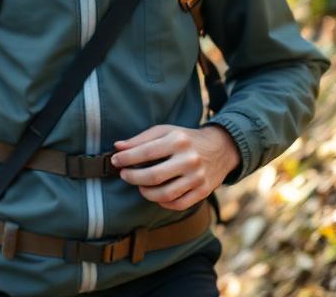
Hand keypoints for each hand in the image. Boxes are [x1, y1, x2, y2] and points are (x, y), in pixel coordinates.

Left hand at [111, 124, 239, 210]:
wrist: (220, 149)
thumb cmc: (185, 139)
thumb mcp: (164, 131)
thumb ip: (140, 139)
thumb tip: (117, 147)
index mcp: (178, 140)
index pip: (145, 152)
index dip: (126, 159)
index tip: (115, 161)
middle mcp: (189, 159)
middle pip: (153, 176)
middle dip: (132, 177)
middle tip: (124, 175)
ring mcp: (198, 177)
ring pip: (165, 194)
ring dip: (146, 193)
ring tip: (139, 186)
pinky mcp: (203, 191)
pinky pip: (179, 204)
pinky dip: (163, 203)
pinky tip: (155, 195)